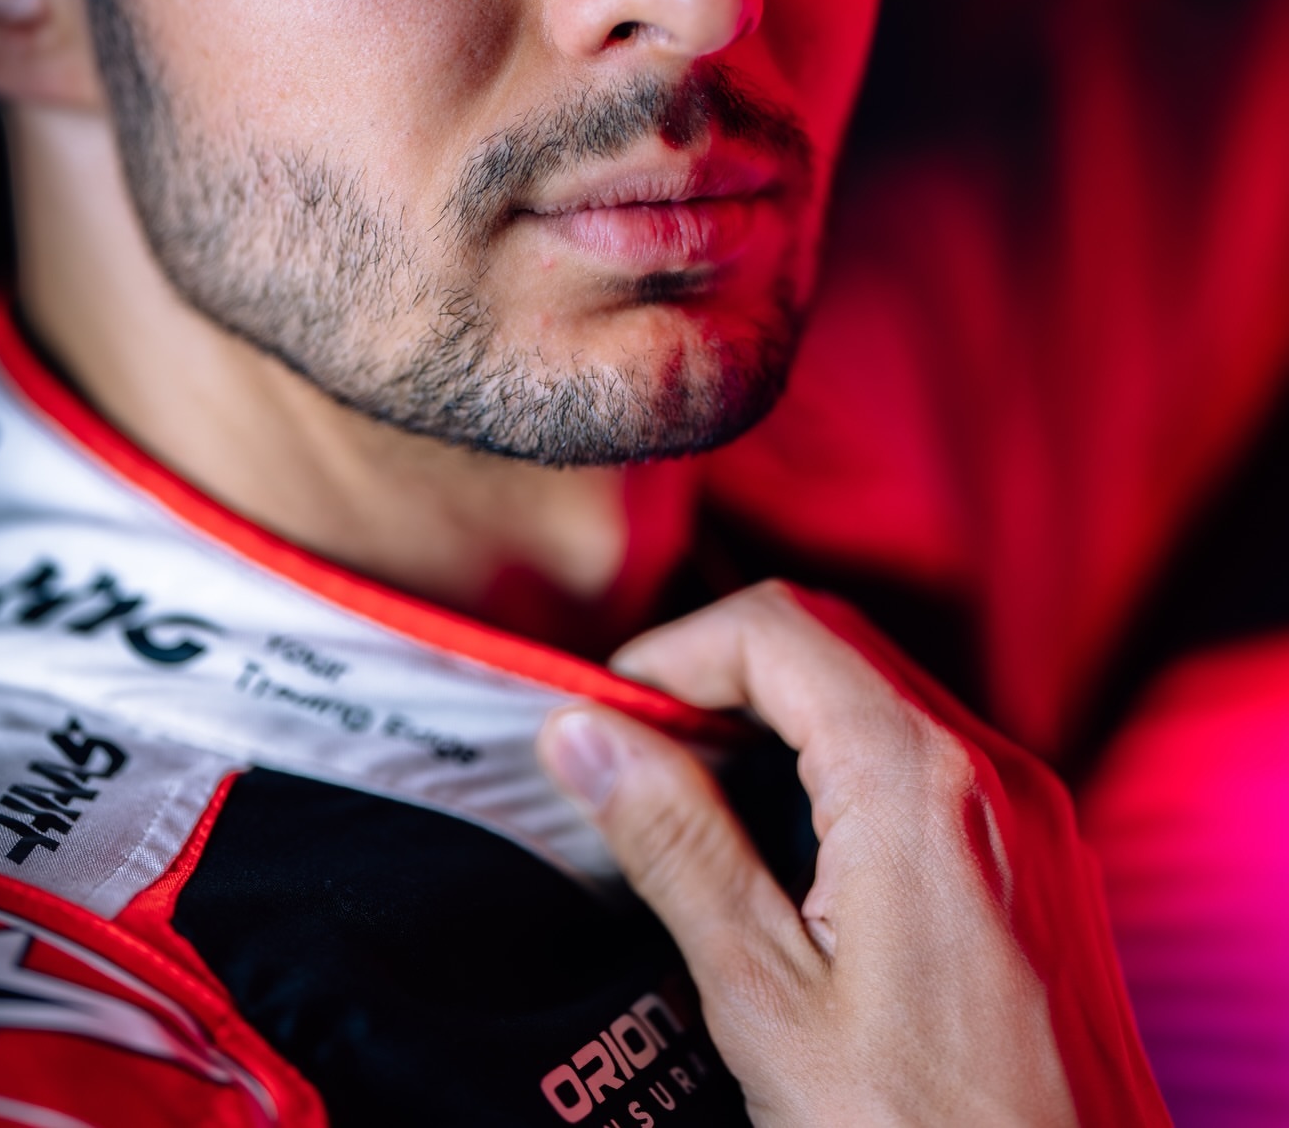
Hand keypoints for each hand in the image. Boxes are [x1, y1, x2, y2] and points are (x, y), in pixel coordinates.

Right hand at [537, 582, 1166, 1126]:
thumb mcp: (768, 999)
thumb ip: (676, 844)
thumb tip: (587, 736)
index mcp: (919, 782)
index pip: (774, 629)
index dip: (673, 653)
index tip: (608, 715)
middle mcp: (991, 770)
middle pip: (829, 642)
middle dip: (719, 675)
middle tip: (636, 753)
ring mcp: (1029, 812)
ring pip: (878, 691)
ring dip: (778, 716)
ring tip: (696, 801)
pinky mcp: (1042, 858)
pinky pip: (928, 755)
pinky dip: (843, 763)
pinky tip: (791, 848)